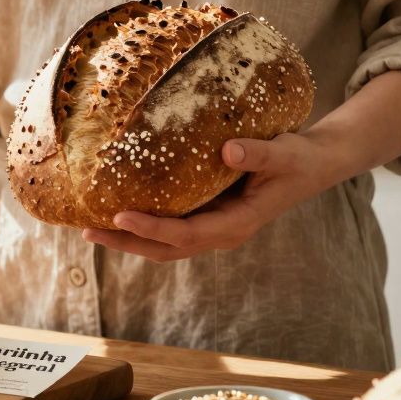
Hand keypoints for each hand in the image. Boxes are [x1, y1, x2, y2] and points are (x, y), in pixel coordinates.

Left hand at [82, 132, 347, 261]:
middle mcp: (220, 232)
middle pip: (166, 248)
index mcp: (237, 224)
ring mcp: (213, 226)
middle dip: (127, 242)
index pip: (186, 234)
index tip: (121, 215)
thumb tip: (227, 151)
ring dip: (128, 238)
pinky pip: (170, 226)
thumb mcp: (283, 153)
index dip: (153, 228)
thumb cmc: (297, 158)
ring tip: (90, 226)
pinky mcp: (207, 215)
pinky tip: (118, 209)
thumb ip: (257, 153)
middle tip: (88, 229)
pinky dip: (142, 224)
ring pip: (164, 243)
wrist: (312, 165)